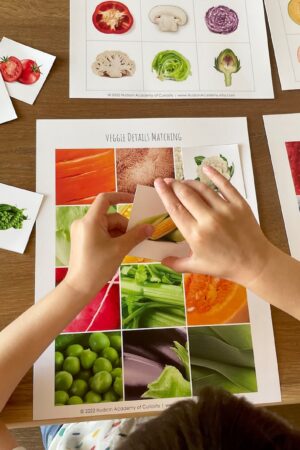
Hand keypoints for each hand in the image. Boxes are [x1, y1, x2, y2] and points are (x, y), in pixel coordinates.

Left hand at [64, 192, 152, 296]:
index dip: (121, 197)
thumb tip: (150, 227)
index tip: (134, 201)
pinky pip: (101, 233)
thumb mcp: (120, 249)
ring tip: (125, 248)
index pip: (105, 199)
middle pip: (109, 217)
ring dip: (119, 234)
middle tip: (135, 239)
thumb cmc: (98, 267)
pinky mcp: (82, 240)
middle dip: (124, 226)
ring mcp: (81, 232)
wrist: (80, 287)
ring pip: (107, 226)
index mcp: (90, 221)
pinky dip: (111, 239)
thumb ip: (136, 235)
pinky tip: (118, 250)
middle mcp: (83, 223)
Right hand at [154, 167, 274, 286]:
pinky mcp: (239, 204)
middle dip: (174, 184)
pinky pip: (225, 185)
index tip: (158, 183)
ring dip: (189, 181)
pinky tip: (205, 168)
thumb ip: (177, 263)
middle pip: (186, 194)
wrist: (255, 263)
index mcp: (195, 235)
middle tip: (167, 180)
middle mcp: (208, 219)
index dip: (164, 193)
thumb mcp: (198, 267)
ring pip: (202, 188)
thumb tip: (161, 260)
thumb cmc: (225, 265)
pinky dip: (214, 175)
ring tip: (182, 181)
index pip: (174, 208)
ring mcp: (224, 210)